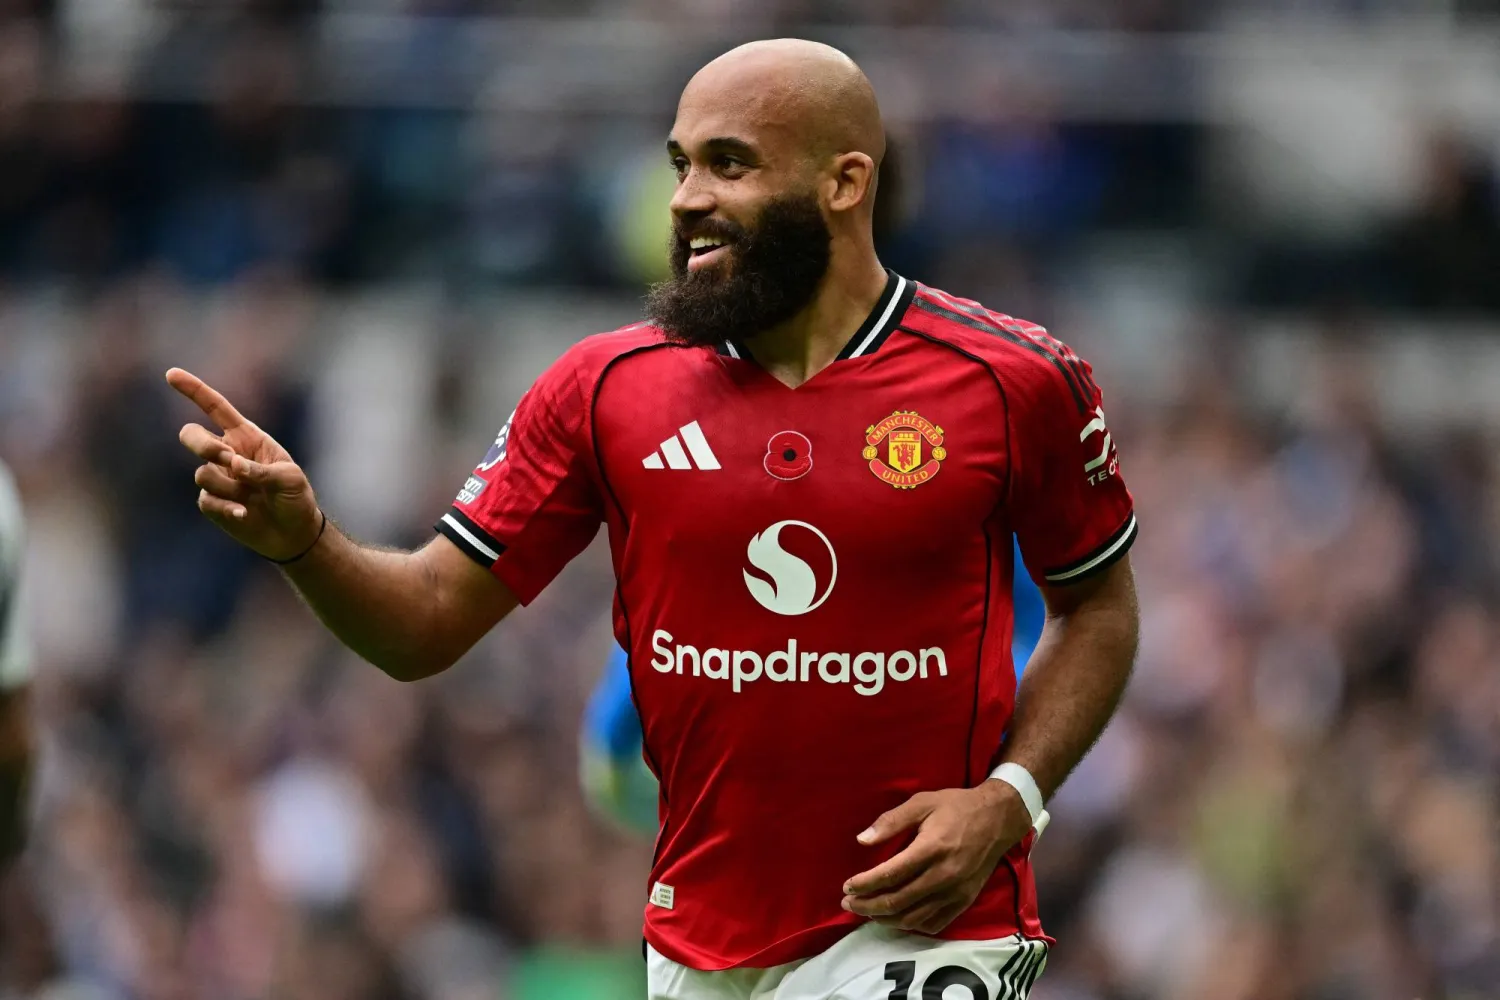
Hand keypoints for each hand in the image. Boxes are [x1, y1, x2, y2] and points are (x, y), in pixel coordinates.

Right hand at [166, 368, 321, 561]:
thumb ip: (260, 470)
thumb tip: (232, 465)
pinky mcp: (213, 503)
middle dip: (202, 445)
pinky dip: (226, 507)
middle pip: (192, 436)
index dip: (194, 390)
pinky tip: (244, 514)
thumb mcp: (289, 478)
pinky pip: (206, 500)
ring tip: (251, 496)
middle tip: (226, 458)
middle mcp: (227, 454)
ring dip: (227, 485)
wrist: (293, 533)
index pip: (215, 408)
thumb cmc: (295, 497)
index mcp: (246, 437)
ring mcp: (217, 478)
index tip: (171, 374)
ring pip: (202, 474)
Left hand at [841, 781, 1032, 934]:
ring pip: (913, 918)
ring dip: (886, 919)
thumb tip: (862, 840)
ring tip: (867, 912)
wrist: (998, 819)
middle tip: (848, 903)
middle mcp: (944, 875)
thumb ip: (890, 822)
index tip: (847, 886)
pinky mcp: (964, 901)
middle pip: (898, 901)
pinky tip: (897, 918)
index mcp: (931, 848)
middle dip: (867, 905)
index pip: (890, 875)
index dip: (864, 884)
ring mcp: (956, 892)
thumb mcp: (921, 803)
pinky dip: (912, 925)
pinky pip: (934, 923)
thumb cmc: (956, 807)